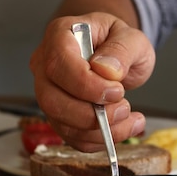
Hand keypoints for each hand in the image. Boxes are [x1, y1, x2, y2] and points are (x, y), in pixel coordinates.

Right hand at [30, 12, 155, 150]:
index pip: (59, 63)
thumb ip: (121, 50)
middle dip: (90, 114)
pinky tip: (123, 128)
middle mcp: (46, 64)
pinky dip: (99, 140)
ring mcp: (49, 92)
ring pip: (61, 123)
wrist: (117, 58)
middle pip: (52, 99)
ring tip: (130, 119)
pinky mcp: (58, 115)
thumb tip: (106, 70)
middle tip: (124, 109)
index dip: (86, 84)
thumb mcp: (131, 38)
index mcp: (60, 36)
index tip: (117, 91)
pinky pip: (72, 137)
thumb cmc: (119, 43)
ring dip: (99, 131)